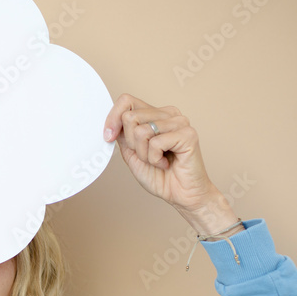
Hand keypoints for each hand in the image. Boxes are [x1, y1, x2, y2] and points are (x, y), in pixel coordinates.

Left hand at [103, 93, 238, 234]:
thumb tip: (111, 121)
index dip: (113, 118)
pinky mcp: (188, 134)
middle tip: (147, 156)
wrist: (181, 195)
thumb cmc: (160, 176)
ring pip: (141, 131)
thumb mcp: (132, 153)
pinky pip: (155, 143)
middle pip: (130, 117)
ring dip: (144, 154)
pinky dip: (155, 159)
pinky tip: (166, 163)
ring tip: (158, 160)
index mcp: (155, 114)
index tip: (108, 137)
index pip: (127, 101)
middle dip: (132, 144)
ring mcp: (180, 122)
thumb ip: (122, 135)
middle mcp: (168, 114)